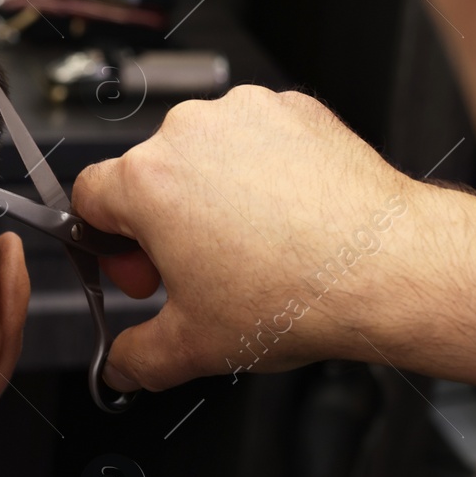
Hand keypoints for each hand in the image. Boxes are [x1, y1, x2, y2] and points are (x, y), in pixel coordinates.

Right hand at [74, 86, 418, 390]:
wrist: (387, 267)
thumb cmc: (297, 294)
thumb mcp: (194, 346)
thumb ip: (136, 359)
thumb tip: (121, 367)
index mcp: (147, 182)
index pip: (88, 197)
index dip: (106, 243)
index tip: (140, 270)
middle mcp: (188, 133)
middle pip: (147, 176)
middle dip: (162, 224)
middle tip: (196, 272)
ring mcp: (243, 114)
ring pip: (202, 155)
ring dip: (210, 194)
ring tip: (250, 247)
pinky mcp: (292, 109)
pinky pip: (254, 139)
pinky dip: (259, 171)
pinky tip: (284, 218)